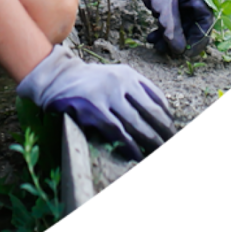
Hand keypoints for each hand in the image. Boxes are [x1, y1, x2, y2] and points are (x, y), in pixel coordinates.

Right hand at [17, 45, 174, 162]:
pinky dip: (130, 146)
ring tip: (159, 152)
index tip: (172, 130)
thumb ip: (134, 91)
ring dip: (151, 142)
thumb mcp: (115, 78)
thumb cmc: (90, 82)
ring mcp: (108, 96)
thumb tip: (158, 116)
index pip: (157, 98)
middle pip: (151, 113)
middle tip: (171, 144)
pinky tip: (138, 156)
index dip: (167, 118)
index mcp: (129, 75)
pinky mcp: (94, 110)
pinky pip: (118, 132)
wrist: (58, 77)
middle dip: (164, 132)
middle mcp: (121, 83)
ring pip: (137, 124)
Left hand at [108, 0, 214, 57]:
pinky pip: (169, 22)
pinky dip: (162, 31)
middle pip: (193, 24)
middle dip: (181, 39)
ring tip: (156, 45)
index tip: (188, 52)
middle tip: (170, 53)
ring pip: (179, 25)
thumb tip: (179, 51)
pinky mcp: (167, 4)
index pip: (205, 19)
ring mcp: (179, 0)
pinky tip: (151, 38)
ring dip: (169, 37)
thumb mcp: (162, 6)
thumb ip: (172, 29)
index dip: (199, 37)